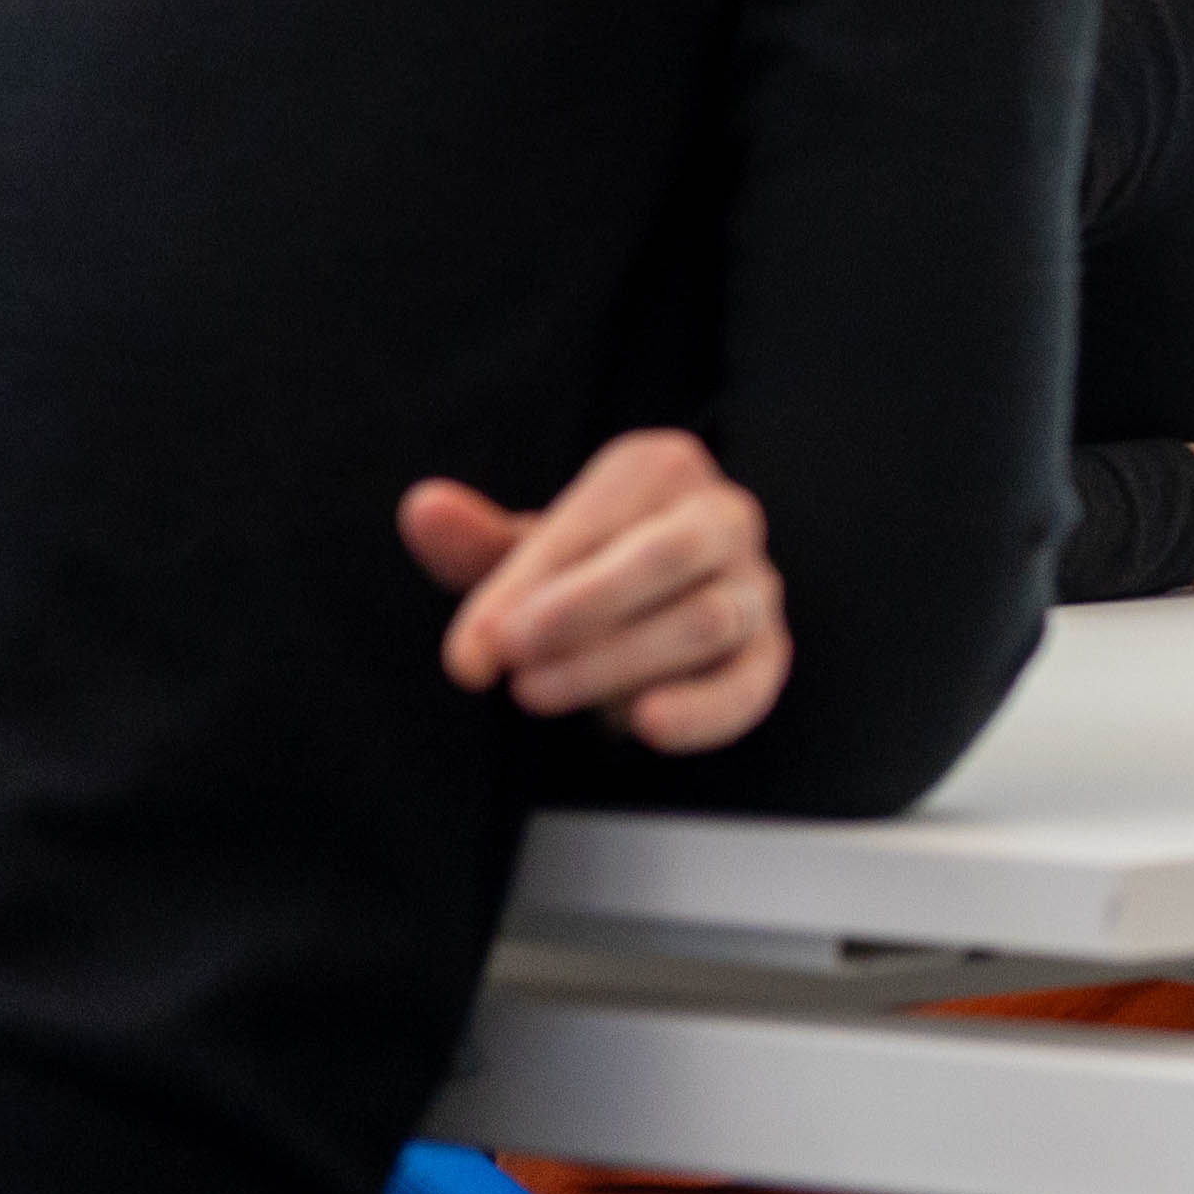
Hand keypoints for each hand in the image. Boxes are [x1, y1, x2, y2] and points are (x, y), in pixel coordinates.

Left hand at [402, 430, 789, 754]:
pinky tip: (646, 724)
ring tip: (538, 694)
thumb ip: (474, 539)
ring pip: (707, 619)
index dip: (528, 584)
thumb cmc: (580, 570)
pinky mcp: (769, 652)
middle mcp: (722, 515)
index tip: (472, 649)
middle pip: (670, 552)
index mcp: (660, 469)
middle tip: (512, 657)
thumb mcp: (524, 554)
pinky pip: (753, 682)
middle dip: (585, 607)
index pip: (597, 518)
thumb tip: (424, 508)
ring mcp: (755, 584)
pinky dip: (704, 709)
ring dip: (616, 663)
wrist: (647, 608)